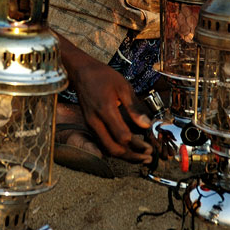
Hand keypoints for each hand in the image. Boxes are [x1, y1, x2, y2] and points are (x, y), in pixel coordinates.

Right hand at [64, 45, 152, 162]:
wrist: (81, 72)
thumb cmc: (102, 76)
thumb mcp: (123, 87)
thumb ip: (134, 108)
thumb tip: (146, 124)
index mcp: (106, 110)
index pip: (122, 136)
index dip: (137, 145)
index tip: (149, 147)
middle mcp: (95, 121)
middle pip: (113, 149)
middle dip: (131, 157)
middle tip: (146, 158)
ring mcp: (90, 124)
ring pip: (106, 149)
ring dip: (123, 155)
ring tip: (139, 157)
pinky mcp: (90, 125)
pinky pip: (102, 143)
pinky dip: (115, 149)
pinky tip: (127, 149)